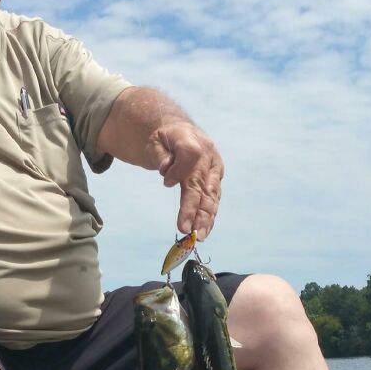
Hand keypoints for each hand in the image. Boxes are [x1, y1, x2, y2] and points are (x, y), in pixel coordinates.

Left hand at [146, 122, 223, 240]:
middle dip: (195, 208)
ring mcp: (214, 169)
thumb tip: (165, 169)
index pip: (190, 153)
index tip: (165, 182)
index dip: (179, 170)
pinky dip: (208, 217)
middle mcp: (208, 155)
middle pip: (202, 183)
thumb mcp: (154, 141)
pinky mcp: (216, 180)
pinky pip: (213, 200)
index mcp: (191, 138)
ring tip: (199, 236)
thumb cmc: (163, 138)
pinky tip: (204, 231)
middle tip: (187, 229)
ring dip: (205, 218)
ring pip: (211, 195)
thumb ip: (159, 154)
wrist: (179, 133)